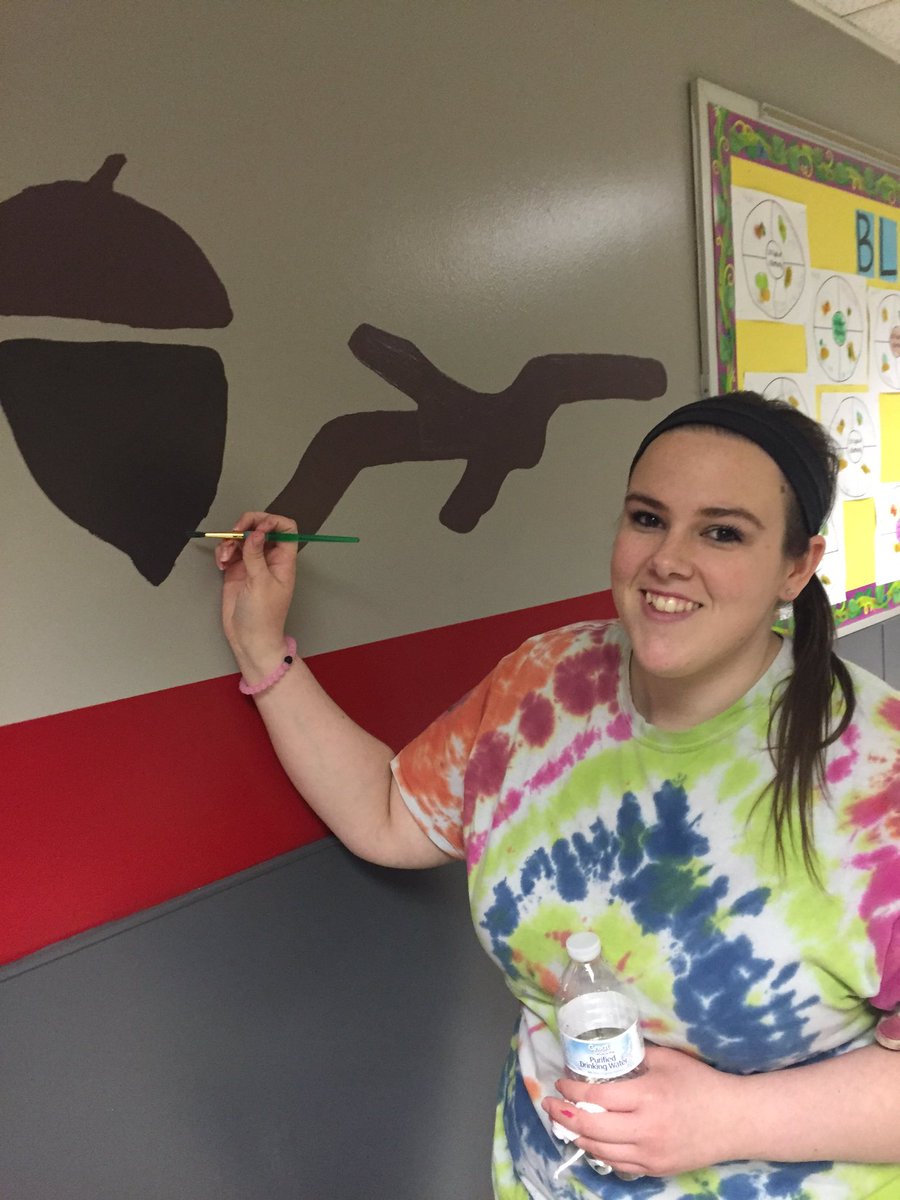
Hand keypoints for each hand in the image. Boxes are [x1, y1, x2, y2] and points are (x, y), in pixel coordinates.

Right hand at [217, 511, 298, 668]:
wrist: (249, 639)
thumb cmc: (263, 617)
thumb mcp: (260, 582)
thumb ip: (256, 555)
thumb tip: (256, 532)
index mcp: (284, 560)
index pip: (286, 529)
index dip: (272, 522)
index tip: (257, 527)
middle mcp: (269, 559)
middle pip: (261, 529)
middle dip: (246, 526)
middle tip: (234, 532)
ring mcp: (252, 564)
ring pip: (242, 538)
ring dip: (231, 541)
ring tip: (225, 556)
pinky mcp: (237, 571)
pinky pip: (230, 551)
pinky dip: (223, 552)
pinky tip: (221, 562)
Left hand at [541, 1044, 740, 1177]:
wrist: (736, 1120)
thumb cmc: (702, 1084)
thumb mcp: (668, 1060)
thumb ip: (636, 1056)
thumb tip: (608, 1049)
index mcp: (647, 1097)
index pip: (597, 1097)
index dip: (573, 1091)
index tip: (561, 1083)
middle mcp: (646, 1129)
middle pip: (592, 1127)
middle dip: (564, 1115)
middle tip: (550, 1104)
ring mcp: (651, 1154)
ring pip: (601, 1150)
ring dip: (578, 1136)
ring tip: (564, 1123)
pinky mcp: (657, 1169)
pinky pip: (619, 1165)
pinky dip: (600, 1153)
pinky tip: (592, 1141)